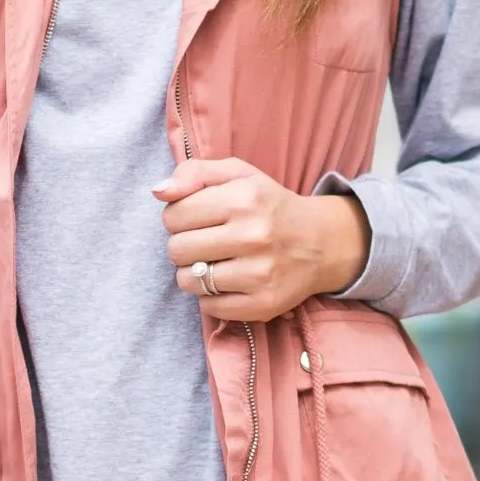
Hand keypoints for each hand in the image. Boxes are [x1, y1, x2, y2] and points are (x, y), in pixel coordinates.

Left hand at [155, 157, 371, 321]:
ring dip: (194, 273)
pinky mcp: (262, 304)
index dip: (178, 218)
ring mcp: (259, 274)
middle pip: (177, 250)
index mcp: (243, 198)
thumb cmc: (269, 205)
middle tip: (205, 242)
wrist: (321, 243)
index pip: (174, 215)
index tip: (196, 219)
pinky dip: (211, 297)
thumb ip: (194, 173)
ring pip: (189, 281)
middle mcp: (253, 236)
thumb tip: (158, 190)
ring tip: (214, 263)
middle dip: (184, 246)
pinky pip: (209, 307)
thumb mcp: (239, 174)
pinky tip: (229, 282)